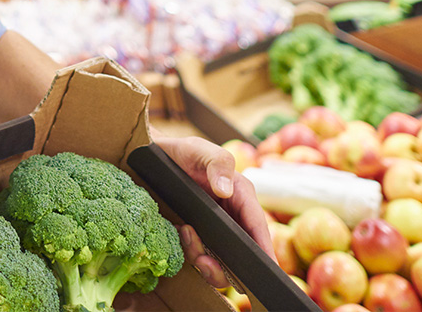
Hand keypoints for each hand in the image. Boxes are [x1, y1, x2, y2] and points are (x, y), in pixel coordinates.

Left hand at [151, 132, 275, 288]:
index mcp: (241, 194)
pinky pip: (203, 256)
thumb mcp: (198, 150)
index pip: (257, 225)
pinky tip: (180, 236)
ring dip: (207, 261)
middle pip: (243, 251)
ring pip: (222, 260)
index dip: (264, 249)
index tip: (267, 271)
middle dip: (227, 264)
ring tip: (187, 241)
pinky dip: (193, 254)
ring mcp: (217, 227)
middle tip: (203, 261)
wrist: (154, 160)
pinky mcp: (200, 235)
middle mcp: (233, 214)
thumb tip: (226, 189)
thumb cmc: (181, 152)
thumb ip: (218, 163)